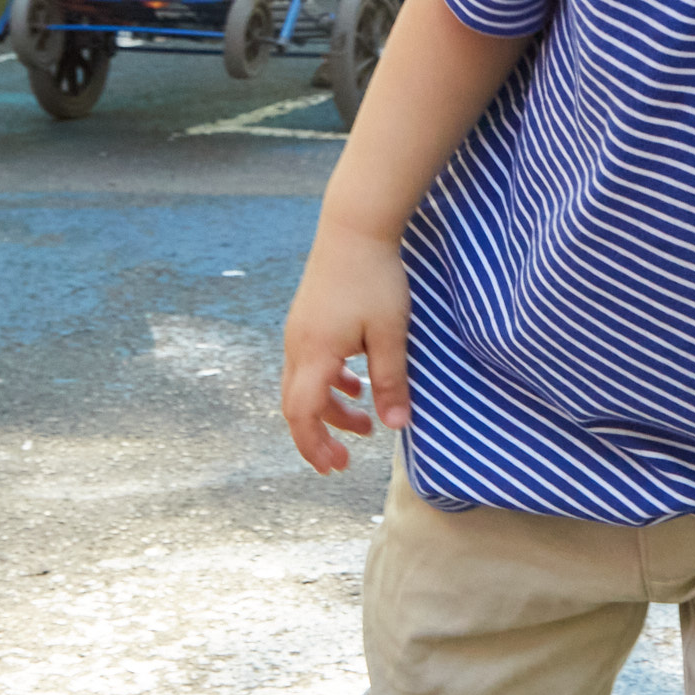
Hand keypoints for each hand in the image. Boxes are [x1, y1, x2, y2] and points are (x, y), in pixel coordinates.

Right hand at [280, 227, 410, 473]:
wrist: (354, 226)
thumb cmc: (374, 278)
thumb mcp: (390, 333)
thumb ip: (391, 381)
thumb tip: (396, 426)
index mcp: (314, 354)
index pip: (303, 415)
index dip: (315, 447)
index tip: (336, 468)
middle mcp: (298, 345)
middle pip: (298, 405)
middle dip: (320, 436)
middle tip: (345, 460)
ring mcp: (299, 330)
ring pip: (305, 385)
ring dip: (331, 408)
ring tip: (364, 422)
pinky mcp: (308, 318)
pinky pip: (310, 364)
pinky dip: (330, 383)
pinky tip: (356, 382)